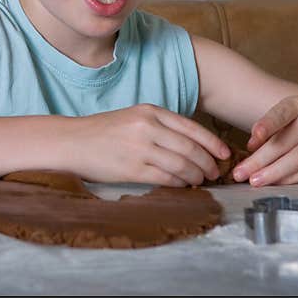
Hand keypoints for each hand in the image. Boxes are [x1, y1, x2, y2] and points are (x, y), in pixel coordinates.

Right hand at [66, 104, 230, 186]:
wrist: (73, 142)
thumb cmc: (103, 131)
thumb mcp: (134, 118)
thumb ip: (160, 126)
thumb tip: (191, 144)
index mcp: (150, 111)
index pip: (191, 128)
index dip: (212, 143)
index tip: (224, 153)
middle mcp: (147, 127)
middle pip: (190, 148)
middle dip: (207, 162)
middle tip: (215, 172)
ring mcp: (140, 148)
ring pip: (181, 164)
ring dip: (196, 175)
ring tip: (202, 180)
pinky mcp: (133, 169)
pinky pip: (166, 178)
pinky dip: (180, 183)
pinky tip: (184, 185)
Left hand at [232, 95, 297, 185]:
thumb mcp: (295, 110)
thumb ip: (274, 125)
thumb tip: (251, 149)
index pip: (280, 115)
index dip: (265, 127)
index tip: (250, 142)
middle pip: (282, 144)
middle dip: (257, 161)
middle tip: (239, 173)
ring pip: (294, 160)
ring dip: (272, 173)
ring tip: (253, 181)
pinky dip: (289, 179)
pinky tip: (275, 183)